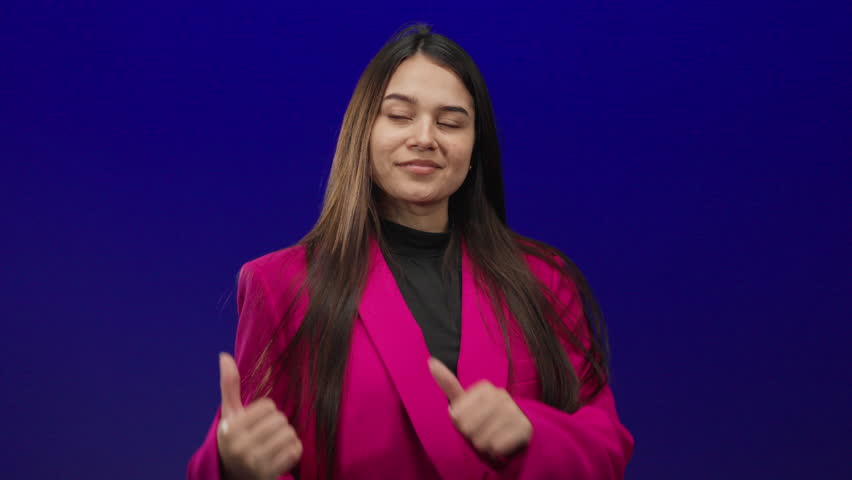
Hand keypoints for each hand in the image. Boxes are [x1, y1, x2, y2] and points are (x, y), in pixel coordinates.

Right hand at [217, 353, 302, 479]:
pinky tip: (280, 455)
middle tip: (266, 435)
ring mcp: (254, 463)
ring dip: (286, 437)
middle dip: (277, 424)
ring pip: (289, 434)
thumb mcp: (230, 414)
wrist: (235, 475)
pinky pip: (295, 450)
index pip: (268, 406)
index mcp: (230, 428)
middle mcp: (239, 447)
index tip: (256, 423)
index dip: (266, 411)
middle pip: (280, 419)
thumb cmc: (235, 438)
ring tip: (273, 444)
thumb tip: (224, 355)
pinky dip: (293, 450)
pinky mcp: (268, 474)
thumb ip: (229, 386)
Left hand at [428, 357, 531, 458]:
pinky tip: (501, 445)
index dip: (460, 424)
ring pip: (482, 440)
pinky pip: (497, 447)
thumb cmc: (484, 417)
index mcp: (484, 388)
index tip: (471, 421)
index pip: (456, 416)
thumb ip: (448, 384)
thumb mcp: (465, 402)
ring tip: (490, 439)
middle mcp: (500, 395)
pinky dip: (496, 452)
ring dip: (483, 446)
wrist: (517, 431)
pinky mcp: (524, 428)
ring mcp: (514, 411)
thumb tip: (430, 361)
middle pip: (467, 428)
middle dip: (471, 436)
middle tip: (481, 432)